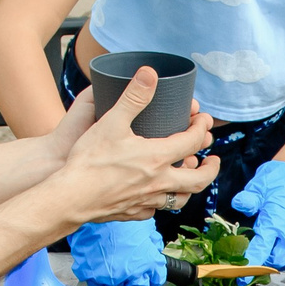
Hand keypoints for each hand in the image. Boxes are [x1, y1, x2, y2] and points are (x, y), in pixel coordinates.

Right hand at [50, 66, 218, 224]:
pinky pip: (155, 211)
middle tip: (213, 159)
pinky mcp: (134, 213)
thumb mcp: (112, 121)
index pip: (192, 142)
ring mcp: (148, 201)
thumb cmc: (90, 160)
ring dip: (189, 188)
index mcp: (158, 158)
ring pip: (180, 199)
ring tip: (189, 178)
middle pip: (198, 179)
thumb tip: (149, 73)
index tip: (203, 121)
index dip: (201, 129)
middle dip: (210, 168)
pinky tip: (156, 197)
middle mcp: (159, 182)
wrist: (71, 197)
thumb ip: (133, 97)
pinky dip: (162, 202)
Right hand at [69, 219, 166, 285]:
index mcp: (147, 262)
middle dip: (136, 278)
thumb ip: (153, 239)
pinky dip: (99, 280)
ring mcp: (109, 277)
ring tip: (115, 264)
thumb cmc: (121, 217)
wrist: (95, 210)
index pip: (157, 279)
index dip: (154, 274)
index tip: (151, 271)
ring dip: (118, 278)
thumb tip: (155, 245)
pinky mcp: (91, 275)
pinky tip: (101, 269)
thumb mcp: (145, 225)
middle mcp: (130, 273)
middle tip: (131, 266)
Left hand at [235, 161, 284, 268]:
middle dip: (264, 265)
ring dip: (278, 263)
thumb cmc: (277, 179)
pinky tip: (283, 251)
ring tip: (268, 255)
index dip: (249, 267)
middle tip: (254, 259)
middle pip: (276, 262)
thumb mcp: (258, 187)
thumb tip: (239, 204)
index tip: (240, 278)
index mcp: (274, 223)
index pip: (260, 252)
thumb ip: (248, 200)